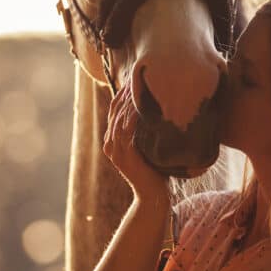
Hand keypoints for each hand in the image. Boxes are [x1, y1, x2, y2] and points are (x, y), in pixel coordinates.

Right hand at [103, 85, 168, 201]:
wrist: (154, 196)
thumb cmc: (157, 170)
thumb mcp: (150, 146)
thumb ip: (147, 131)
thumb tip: (159, 111)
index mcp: (114, 140)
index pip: (115, 109)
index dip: (123, 93)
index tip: (136, 77)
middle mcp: (111, 144)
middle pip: (114, 110)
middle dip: (125, 92)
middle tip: (137, 75)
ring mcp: (115, 151)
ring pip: (119, 118)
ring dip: (128, 101)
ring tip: (138, 85)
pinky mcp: (124, 157)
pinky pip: (125, 132)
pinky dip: (131, 117)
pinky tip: (140, 106)